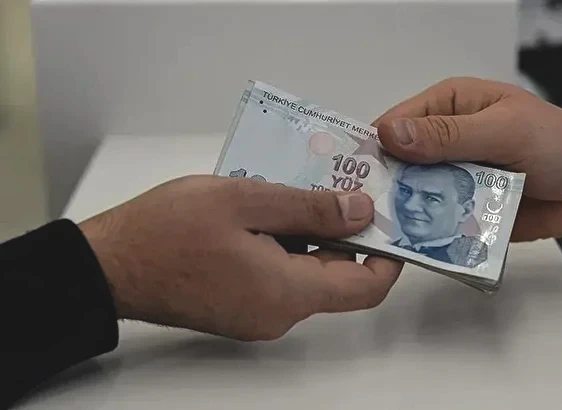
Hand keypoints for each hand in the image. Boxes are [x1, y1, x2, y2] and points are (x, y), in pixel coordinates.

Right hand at [79, 175, 401, 340]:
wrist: (109, 265)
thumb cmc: (167, 231)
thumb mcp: (246, 201)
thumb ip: (311, 207)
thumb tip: (361, 212)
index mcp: (287, 292)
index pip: (365, 287)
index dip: (386, 254)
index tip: (386, 218)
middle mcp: (279, 313)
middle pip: (336, 276)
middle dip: (343, 231)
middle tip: (336, 185)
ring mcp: (258, 314)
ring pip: (306, 272)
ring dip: (310, 233)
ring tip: (294, 189)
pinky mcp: (240, 306)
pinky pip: (280, 275)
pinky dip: (285, 244)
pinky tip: (266, 210)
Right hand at [373, 77, 561, 256]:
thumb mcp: (505, 130)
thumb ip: (450, 135)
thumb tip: (392, 134)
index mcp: (450, 105)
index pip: (397, 122)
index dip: (374, 146)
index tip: (353, 173)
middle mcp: (446, 140)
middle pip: (399, 162)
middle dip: (385, 185)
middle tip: (364, 211)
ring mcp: (455, 176)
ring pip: (414, 194)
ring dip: (404, 211)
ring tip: (385, 233)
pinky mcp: (464, 208)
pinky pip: (437, 219)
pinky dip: (428, 230)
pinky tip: (415, 244)